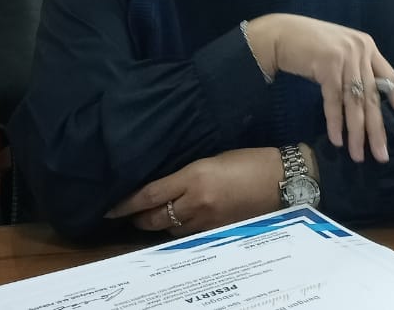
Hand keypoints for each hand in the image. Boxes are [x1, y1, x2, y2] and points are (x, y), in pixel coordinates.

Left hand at [105, 147, 280, 235]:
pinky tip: (180, 226)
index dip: (127, 204)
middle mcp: (197, 201)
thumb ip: (188, 173)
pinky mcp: (219, 232)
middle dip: (140, 218)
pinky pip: (191, 236)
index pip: (150, 194)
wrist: (283, 180)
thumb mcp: (213, 158)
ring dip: (160, 226)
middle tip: (130, 216)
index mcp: (194, 176)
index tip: (110, 209)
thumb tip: (168, 184)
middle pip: (156, 217)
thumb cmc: (250, 160)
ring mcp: (208, 220)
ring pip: (171, 230)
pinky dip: (181, 231)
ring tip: (153, 219)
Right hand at [245, 14, 393, 162]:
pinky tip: (337, 140)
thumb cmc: (309, 47)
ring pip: (355, 103)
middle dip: (377, 130)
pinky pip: (334, 100)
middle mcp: (360, 50)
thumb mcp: (341, 55)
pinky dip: (335, 122)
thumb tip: (370, 106)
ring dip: (356, 133)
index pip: (392, 80)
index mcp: (368, 47)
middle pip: (373, 97)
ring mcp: (345, 56)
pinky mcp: (327, 63)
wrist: (280, 34)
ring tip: (358, 155)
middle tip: (382, 156)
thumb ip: (356, 71)